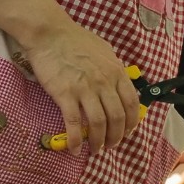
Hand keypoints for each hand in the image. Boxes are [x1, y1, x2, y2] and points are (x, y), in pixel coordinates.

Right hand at [20, 20, 140, 154]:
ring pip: (98, 123)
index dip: (132, 122)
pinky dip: (75, 139)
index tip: (128, 132)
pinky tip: (74, 149)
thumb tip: (120, 83)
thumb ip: (114, 69)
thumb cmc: (77, 40)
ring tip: (96, 149)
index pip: (132, 103)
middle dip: (116, 136)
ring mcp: (85, 89)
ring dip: (98, 141)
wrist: (51, 34)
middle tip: (111, 145)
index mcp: (116, 72)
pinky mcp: (65, 94)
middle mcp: (105, 82)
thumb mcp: (105, 51)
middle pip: (117, 117)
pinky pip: (74, 122)